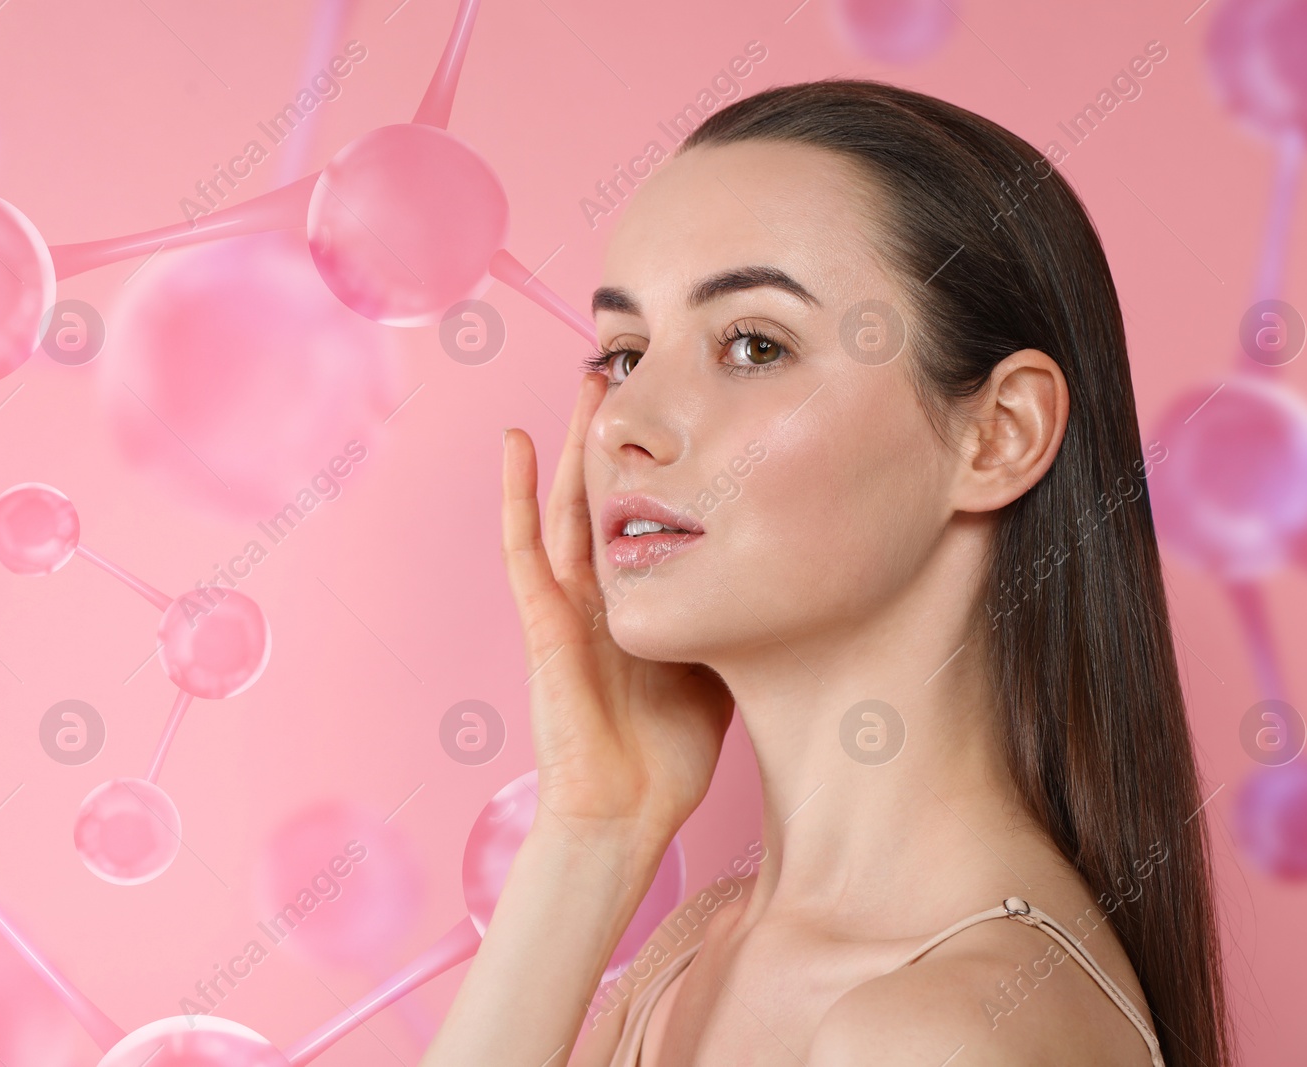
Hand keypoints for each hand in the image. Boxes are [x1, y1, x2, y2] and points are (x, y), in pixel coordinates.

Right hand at [500, 373, 733, 848]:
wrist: (625, 813)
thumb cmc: (668, 752)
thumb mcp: (720, 659)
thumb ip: (736, 613)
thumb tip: (791, 571)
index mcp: (638, 600)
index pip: (649, 513)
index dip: (664, 460)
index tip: (692, 407)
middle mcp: (600, 592)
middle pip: (607, 494)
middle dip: (619, 432)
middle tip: (638, 368)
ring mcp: (567, 604)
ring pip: (568, 504)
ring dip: (576, 442)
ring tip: (588, 377)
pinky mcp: (542, 623)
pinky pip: (524, 549)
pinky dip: (515, 494)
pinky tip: (516, 442)